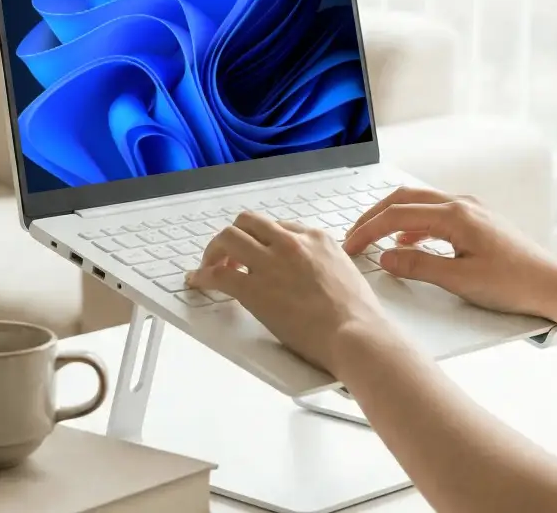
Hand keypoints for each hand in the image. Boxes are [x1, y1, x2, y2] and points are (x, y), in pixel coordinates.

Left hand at [186, 211, 388, 374]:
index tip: (256, 253)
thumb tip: (314, 268)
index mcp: (314, 237)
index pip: (277, 227)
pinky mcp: (254, 289)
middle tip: (228, 254)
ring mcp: (270, 263)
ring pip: (228, 238)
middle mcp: (289, 243)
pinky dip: (203, 275)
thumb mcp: (346, 270)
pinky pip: (218, 275)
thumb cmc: (358, 314)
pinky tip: (198, 281)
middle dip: (235, 235)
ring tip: (210, 265)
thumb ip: (324, 261)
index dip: (263, 240)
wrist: (355, 335)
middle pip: (248, 222)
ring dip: (215, 250)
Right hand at [343, 187, 556, 317]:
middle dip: (374, 215)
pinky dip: (413, 223)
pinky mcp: (475, 219)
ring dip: (392, 216)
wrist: (552, 284)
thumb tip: (385, 258)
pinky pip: (434, 212)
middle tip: (353, 235)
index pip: (397, 215)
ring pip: (418, 202)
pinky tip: (408, 241)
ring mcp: (469, 209)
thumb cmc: (513, 283)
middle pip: (403, 198)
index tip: (350, 246)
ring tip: (374, 237)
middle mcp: (460, 204)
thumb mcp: (460, 280)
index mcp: (454, 215)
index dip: (368, 230)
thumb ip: (418, 266)